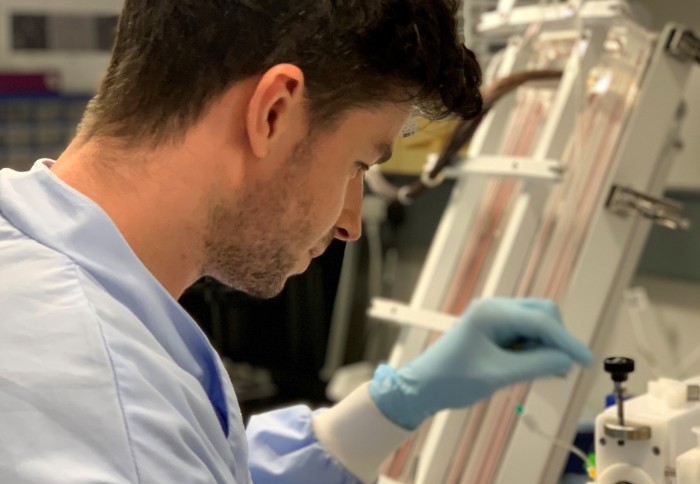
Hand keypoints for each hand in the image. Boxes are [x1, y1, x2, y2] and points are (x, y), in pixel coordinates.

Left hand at [369, 298, 592, 429]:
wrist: (423, 386)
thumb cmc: (454, 380)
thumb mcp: (499, 375)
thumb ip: (537, 365)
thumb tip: (568, 360)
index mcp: (493, 313)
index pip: (543, 321)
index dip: (568, 342)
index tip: (586, 362)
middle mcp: (494, 307)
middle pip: (543, 313)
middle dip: (556, 339)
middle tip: (557, 370)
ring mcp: (493, 316)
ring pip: (535, 322)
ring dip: (545, 344)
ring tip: (542, 372)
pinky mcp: (492, 327)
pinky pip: (524, 331)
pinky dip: (533, 346)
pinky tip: (532, 366)